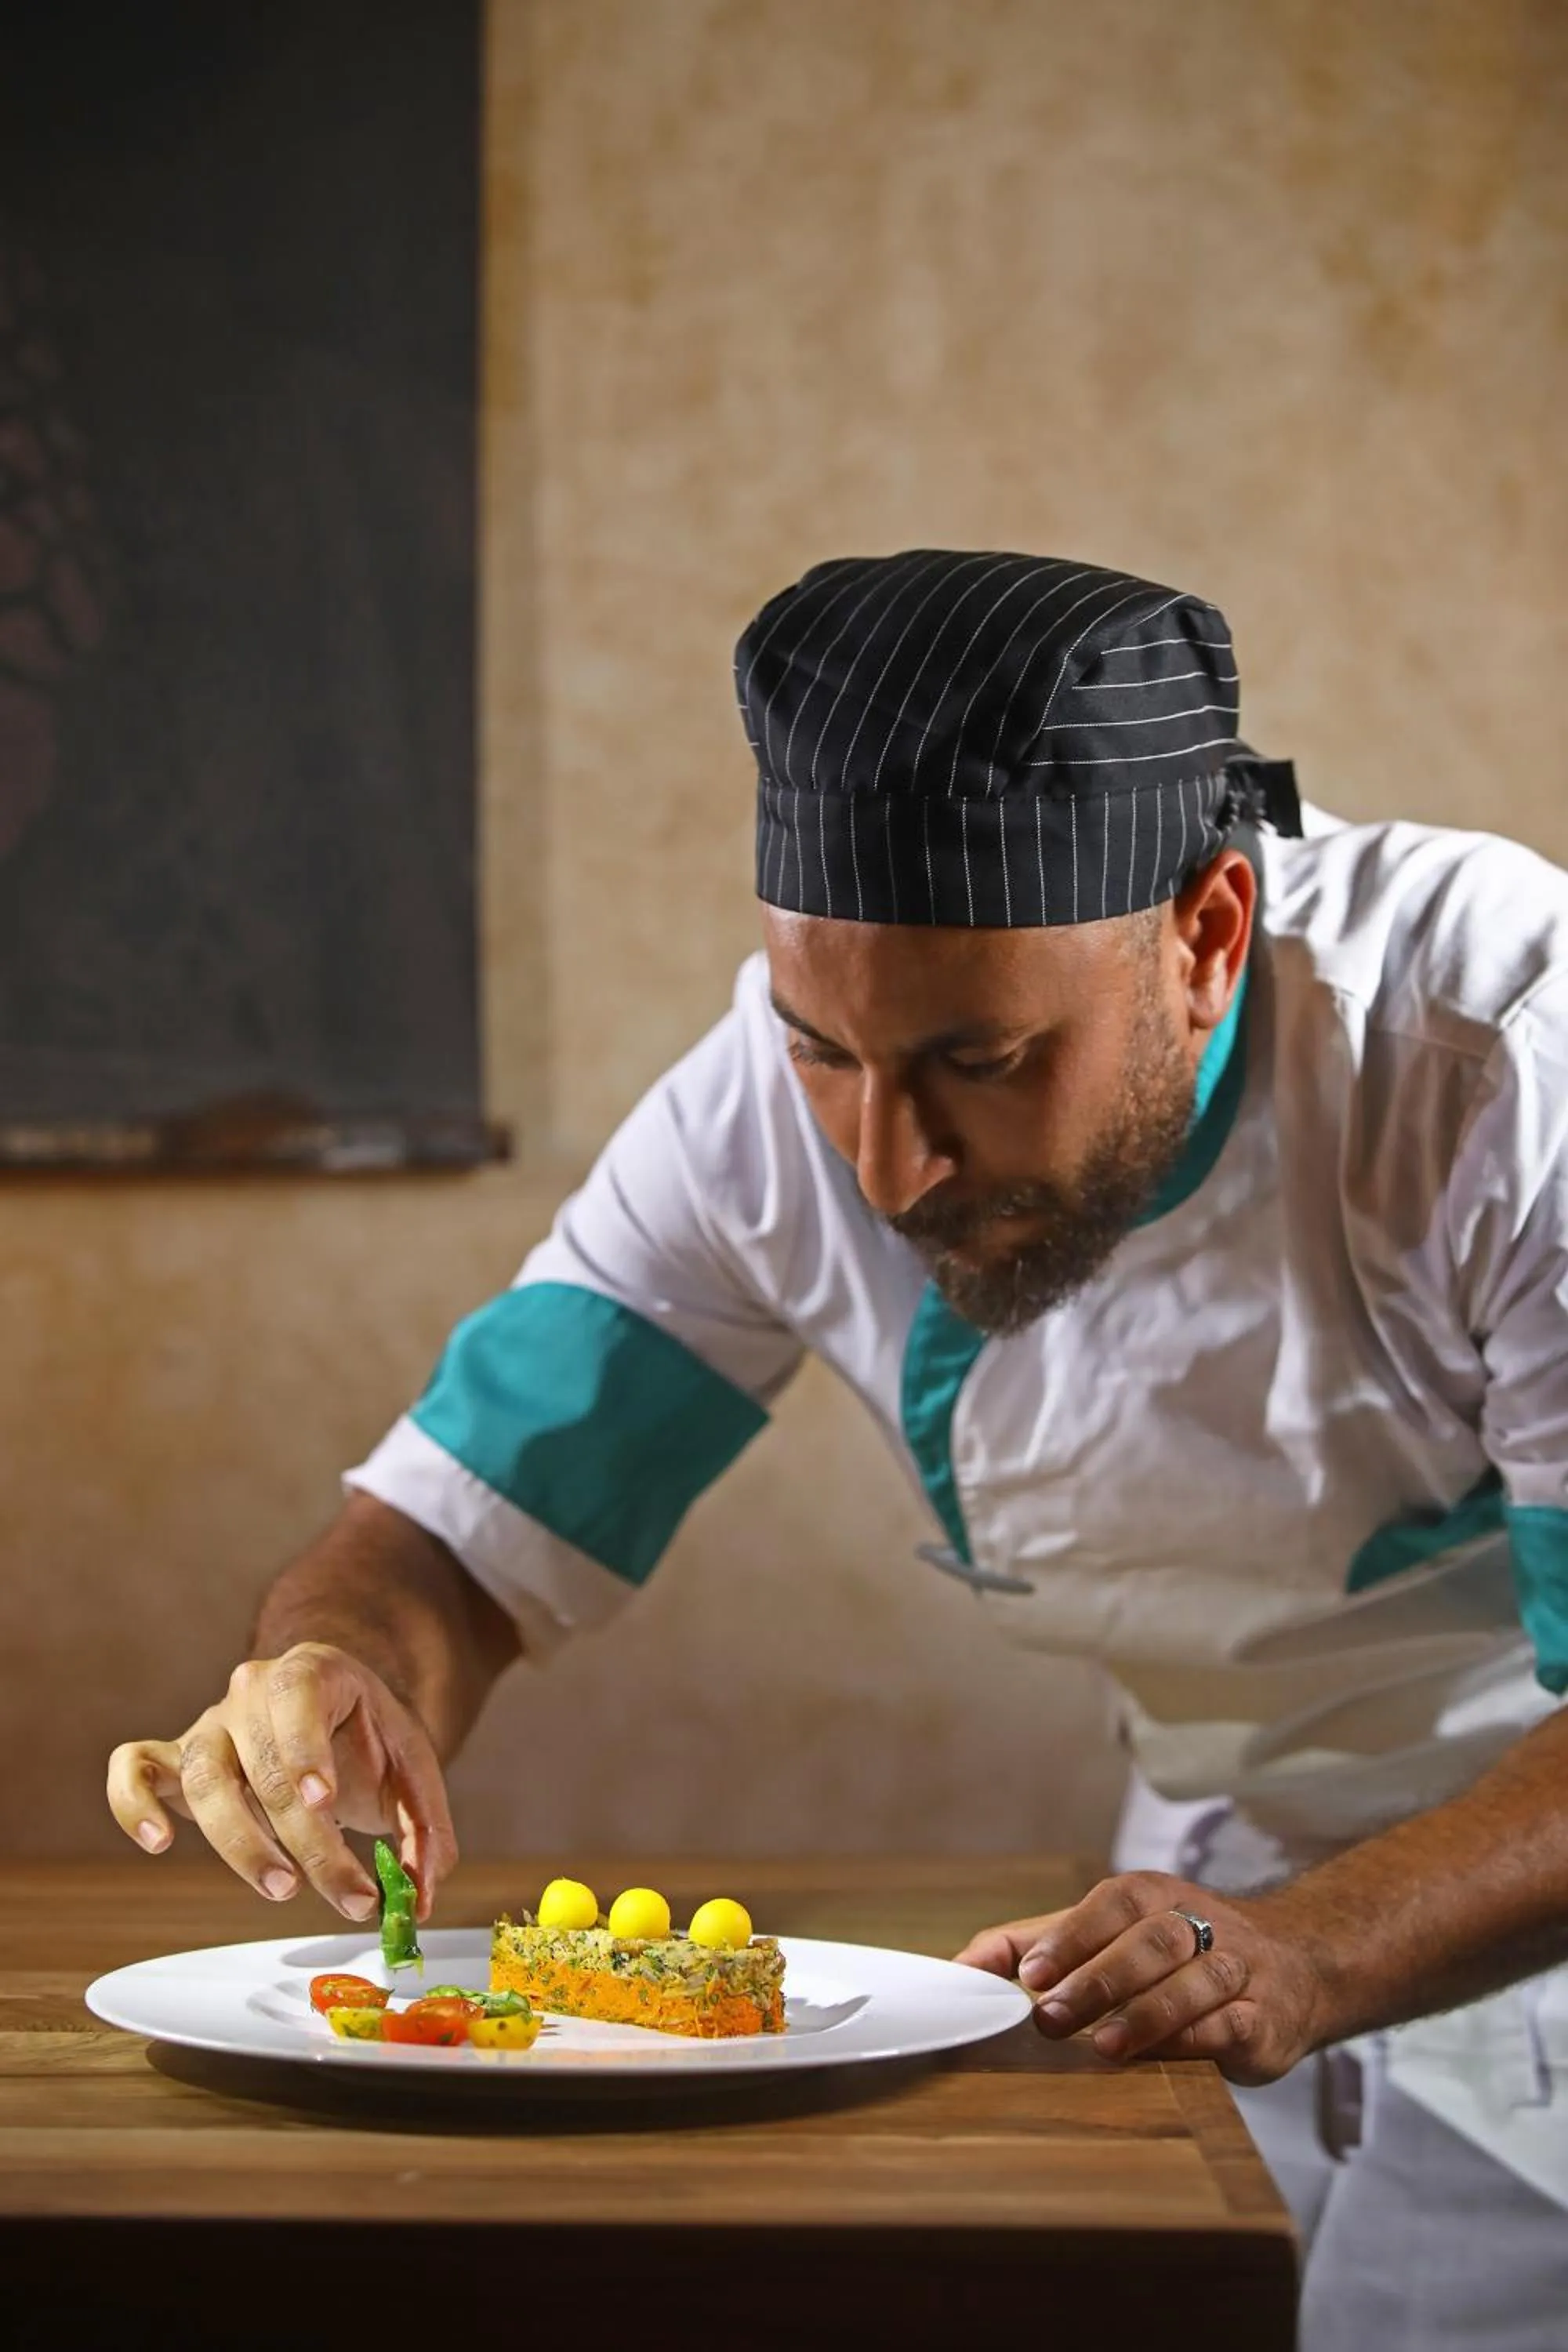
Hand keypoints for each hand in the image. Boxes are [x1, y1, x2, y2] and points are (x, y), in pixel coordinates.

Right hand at [106, 1642, 457, 1921]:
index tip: (324, 1801)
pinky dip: (134, 1803)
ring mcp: (209, 1723)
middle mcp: (251, 1691)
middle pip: (263, 1763)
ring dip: (239, 1842)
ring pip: (203, 1777)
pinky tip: (159, 1841)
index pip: (297, 1694)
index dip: (305, 1748)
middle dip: (306, 1838)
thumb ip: (426, 1828)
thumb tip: (421, 1897)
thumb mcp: (411, 1769)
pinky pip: (133, 1769)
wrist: (329, 1714)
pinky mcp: (175, 1757)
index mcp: (313, 1671)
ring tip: (282, 1888)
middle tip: (346, 1893)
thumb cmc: (366, 1740)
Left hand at [954, 1870, 1330, 2085]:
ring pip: (1197, 1979)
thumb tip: (959, 1967)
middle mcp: (1201, 1922)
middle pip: (1151, 1940)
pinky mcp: (1267, 2017)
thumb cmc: (1176, 1952)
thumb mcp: (1109, 1934)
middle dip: (1098, 1977)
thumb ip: (1036, 1943)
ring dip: (1147, 2013)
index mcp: (1155, 1896)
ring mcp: (1239, 1968)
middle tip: (1051, 2016)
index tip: (1030, 1975)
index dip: (1071, 1936)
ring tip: (1102, 2045)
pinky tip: (1171, 2057)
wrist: (1296, 1966)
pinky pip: (1235, 2023)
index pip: (1112, 1904)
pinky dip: (1201, 2037)